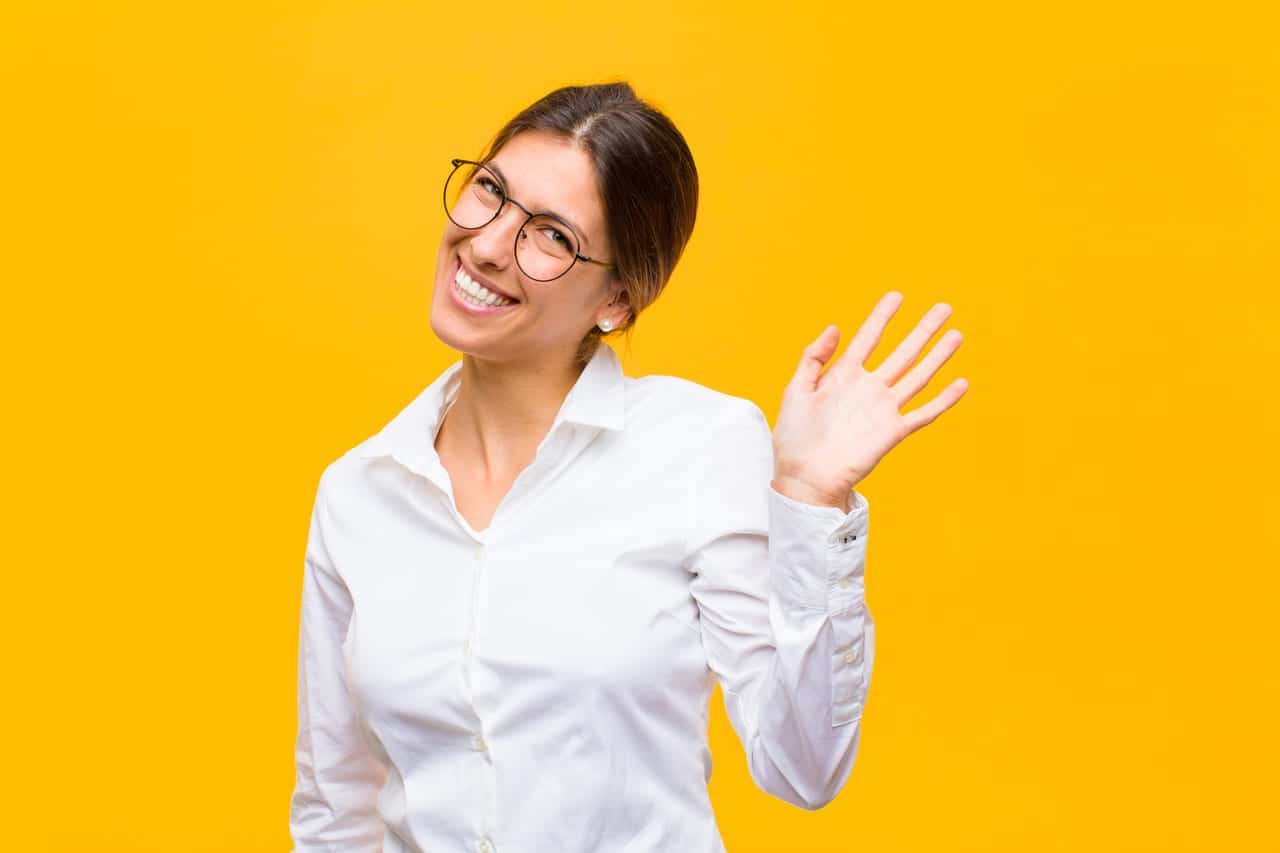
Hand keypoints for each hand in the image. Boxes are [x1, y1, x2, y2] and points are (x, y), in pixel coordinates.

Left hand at [771, 291, 968, 511]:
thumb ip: (813, 358)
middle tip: (944, 307)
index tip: (897, 295)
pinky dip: (943, 400)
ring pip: (917, 377)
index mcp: (843, 376)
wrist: (804, 479)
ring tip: (956, 335)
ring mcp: (882, 409)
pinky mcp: (892, 432)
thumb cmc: (794, 438)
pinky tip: (961, 383)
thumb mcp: (796, 391)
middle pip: (902, 352)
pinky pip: (923, 414)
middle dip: (922, 330)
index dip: (882, 316)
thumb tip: (836, 327)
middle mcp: (867, 389)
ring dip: (938, 356)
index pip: (868, 338)